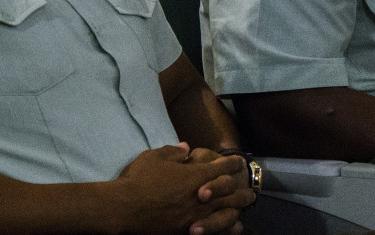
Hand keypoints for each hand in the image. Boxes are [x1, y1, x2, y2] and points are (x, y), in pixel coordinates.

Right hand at [115, 144, 252, 233]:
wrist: (124, 208)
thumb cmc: (138, 180)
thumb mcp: (154, 157)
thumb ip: (173, 152)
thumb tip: (186, 148)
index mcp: (196, 175)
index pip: (223, 167)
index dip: (233, 163)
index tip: (239, 162)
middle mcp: (201, 195)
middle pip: (231, 191)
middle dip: (242, 188)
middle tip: (251, 190)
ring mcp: (196, 214)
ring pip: (226, 210)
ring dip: (238, 206)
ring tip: (247, 206)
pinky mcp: (188, 230)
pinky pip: (215, 229)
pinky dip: (227, 227)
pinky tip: (233, 226)